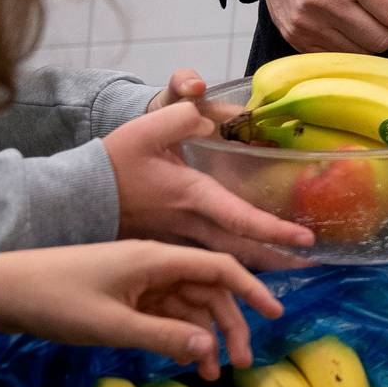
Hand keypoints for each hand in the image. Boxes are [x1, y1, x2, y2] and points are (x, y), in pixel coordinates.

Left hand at [0, 242, 283, 380]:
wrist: (5, 291)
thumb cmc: (57, 300)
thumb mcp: (112, 325)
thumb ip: (164, 336)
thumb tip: (211, 351)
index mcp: (157, 259)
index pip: (219, 268)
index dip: (251, 289)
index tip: (275, 315)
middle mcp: (156, 264)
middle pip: (209, 291)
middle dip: (230, 325)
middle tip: (243, 363)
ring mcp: (141, 280)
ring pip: (189, 306)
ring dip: (205, 336)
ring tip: (213, 374)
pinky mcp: (127, 296)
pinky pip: (166, 313)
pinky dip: (180, 336)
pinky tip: (185, 361)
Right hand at [106, 81, 314, 266]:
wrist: (74, 196)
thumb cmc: (112, 162)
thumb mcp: (146, 128)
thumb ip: (183, 115)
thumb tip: (210, 114)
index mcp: (190, 197)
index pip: (240, 218)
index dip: (274, 231)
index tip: (306, 239)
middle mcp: (189, 226)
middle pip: (241, 251)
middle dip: (277, 259)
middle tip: (312, 265)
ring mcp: (177, 242)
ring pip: (224, 263)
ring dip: (257, 269)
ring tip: (290, 270)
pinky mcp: (167, 248)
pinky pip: (204, 265)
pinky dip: (228, 270)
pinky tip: (246, 272)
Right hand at [237, 0, 387, 53]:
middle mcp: (324, 0)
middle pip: (385, 39)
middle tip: (384, 2)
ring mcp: (307, 23)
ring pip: (364, 52)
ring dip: (373, 35)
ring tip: (364, 10)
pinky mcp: (295, 38)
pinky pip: (339, 57)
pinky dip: (351, 44)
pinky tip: (346, 21)